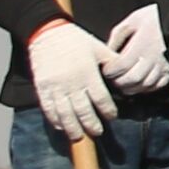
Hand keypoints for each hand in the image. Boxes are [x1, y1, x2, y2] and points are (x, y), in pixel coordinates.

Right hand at [24, 22, 115, 144]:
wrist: (47, 32)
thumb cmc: (76, 40)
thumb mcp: (98, 48)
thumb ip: (112, 62)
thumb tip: (126, 75)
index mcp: (88, 73)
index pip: (100, 99)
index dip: (107, 110)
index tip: (112, 116)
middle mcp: (71, 82)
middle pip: (83, 110)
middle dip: (91, 124)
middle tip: (97, 132)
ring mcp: (55, 86)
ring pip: (64, 114)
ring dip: (72, 128)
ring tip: (79, 136)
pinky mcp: (42, 87)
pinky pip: (48, 108)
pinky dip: (54, 120)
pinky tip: (61, 127)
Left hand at [101, 5, 168, 90]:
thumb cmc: (156, 17)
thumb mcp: (132, 20)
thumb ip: (117, 37)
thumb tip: (106, 53)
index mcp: (142, 45)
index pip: (121, 66)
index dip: (109, 70)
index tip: (106, 68)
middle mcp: (153, 58)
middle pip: (132, 79)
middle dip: (118, 81)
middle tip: (114, 77)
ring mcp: (163, 66)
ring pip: (144, 85)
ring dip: (131, 86)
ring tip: (125, 81)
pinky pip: (157, 85)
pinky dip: (146, 88)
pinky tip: (140, 82)